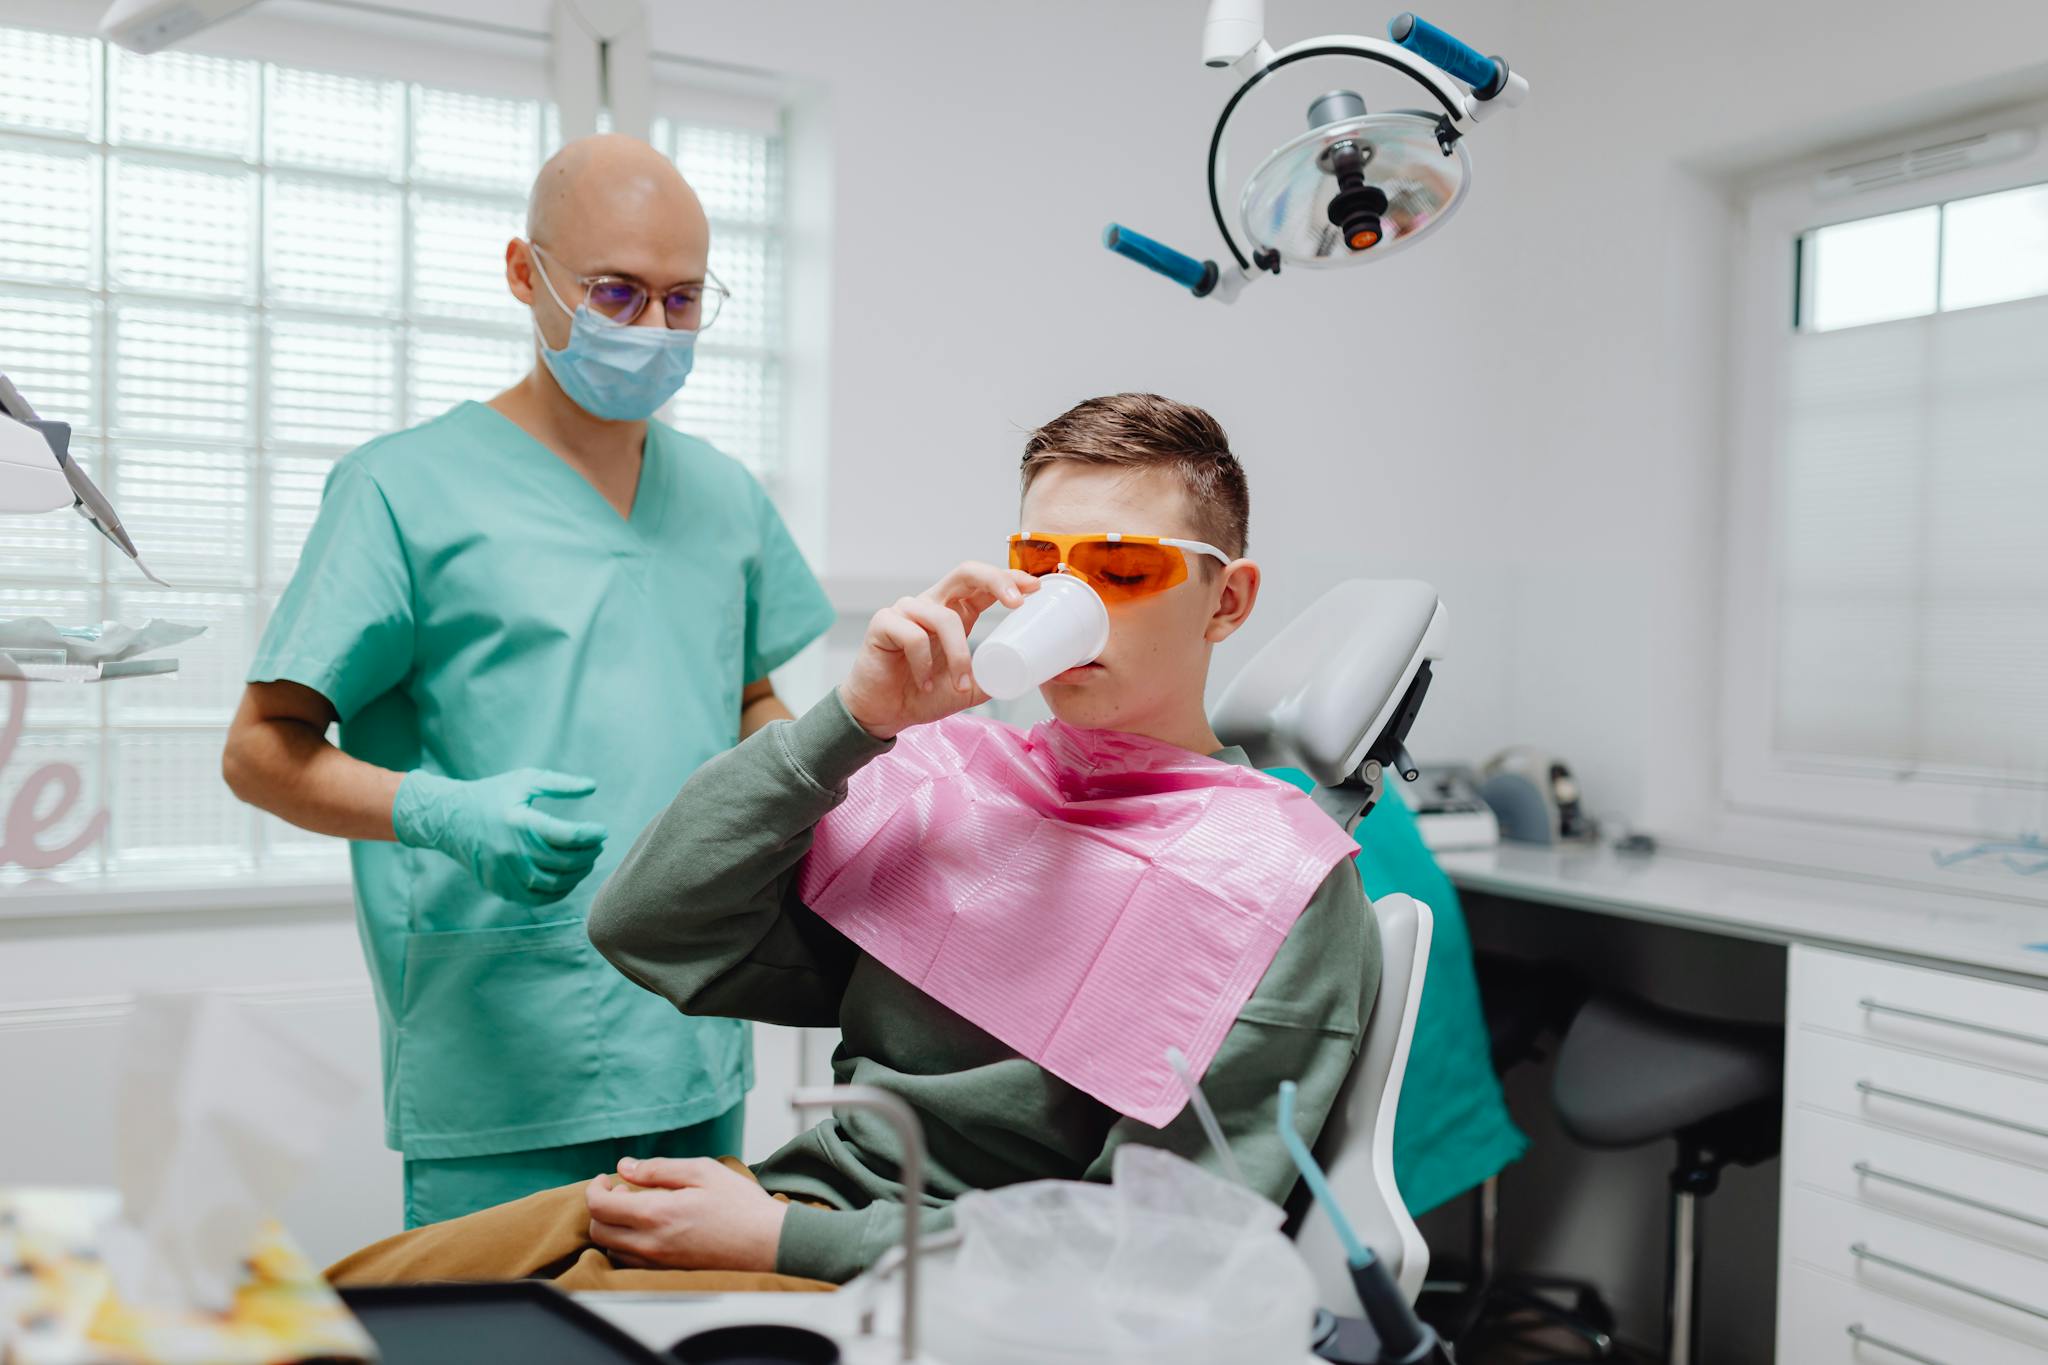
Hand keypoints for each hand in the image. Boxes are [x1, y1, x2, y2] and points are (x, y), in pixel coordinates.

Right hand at [391, 769, 607, 904]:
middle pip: (563, 862)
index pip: (566, 835)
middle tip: (598, 846)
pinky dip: (558, 893)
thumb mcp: (524, 781)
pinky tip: (568, 878)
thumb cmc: (491, 796)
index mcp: (519, 822)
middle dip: (588, 855)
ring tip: (587, 861)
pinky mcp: (499, 887)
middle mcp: (510, 851)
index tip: (602, 831)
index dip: (591, 835)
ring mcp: (503, 873)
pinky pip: (536, 898)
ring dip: (577, 875)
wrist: (448, 820)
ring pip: (552, 884)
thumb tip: (593, 786)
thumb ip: (560, 784)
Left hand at [585, 1157, 789, 1272]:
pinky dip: (628, 1243)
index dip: (595, 1189)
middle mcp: (650, 1244)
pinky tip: (650, 1227)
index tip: (606, 1179)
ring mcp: (658, 1263)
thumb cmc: (740, 1205)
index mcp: (656, 1215)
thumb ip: (658, 1168)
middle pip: (598, 1231)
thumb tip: (625, 1166)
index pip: (599, 1206)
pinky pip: (631, 1262)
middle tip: (622, 1191)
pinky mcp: (668, 1273)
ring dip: (614, 1226)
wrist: (768, 1244)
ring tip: (638, 1208)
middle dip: (601, 1207)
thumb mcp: (702, 1171)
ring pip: (612, 1249)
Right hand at [840, 562, 1039, 739]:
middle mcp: (932, 603)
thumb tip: (1031, 675)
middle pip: (965, 572)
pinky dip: (924, 664)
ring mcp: (906, 610)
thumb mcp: (971, 689)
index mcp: (955, 611)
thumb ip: (995, 677)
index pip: (984, 584)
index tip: (1035, 588)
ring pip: (943, 617)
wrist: (885, 714)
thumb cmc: (924, 695)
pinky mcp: (883, 623)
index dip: (1009, 578)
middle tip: (1016, 603)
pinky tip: (923, 683)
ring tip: (959, 684)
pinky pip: (913, 635)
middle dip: (995, 581)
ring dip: (958, 655)